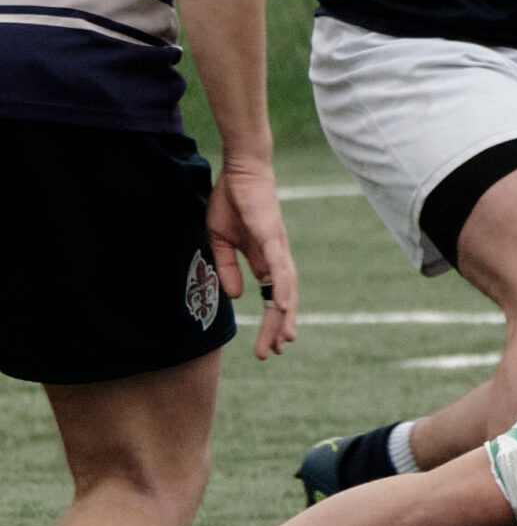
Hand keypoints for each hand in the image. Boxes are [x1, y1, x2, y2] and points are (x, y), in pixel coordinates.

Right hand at [208, 162, 295, 359]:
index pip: (270, 298)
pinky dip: (282, 287)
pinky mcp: (272, 237)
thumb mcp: (220, 242)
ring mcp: (277, 248)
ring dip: (285, 314)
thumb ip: (227, 269)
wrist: (239, 172)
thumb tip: (236, 296)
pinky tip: (283, 305)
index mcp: (263, 261)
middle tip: (274, 353)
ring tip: (284, 339)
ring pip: (286, 288)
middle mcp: (276, 258)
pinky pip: (279, 267)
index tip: (268, 347)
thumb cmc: (231, 203)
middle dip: (277, 327)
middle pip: (282, 299)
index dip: (269, 322)